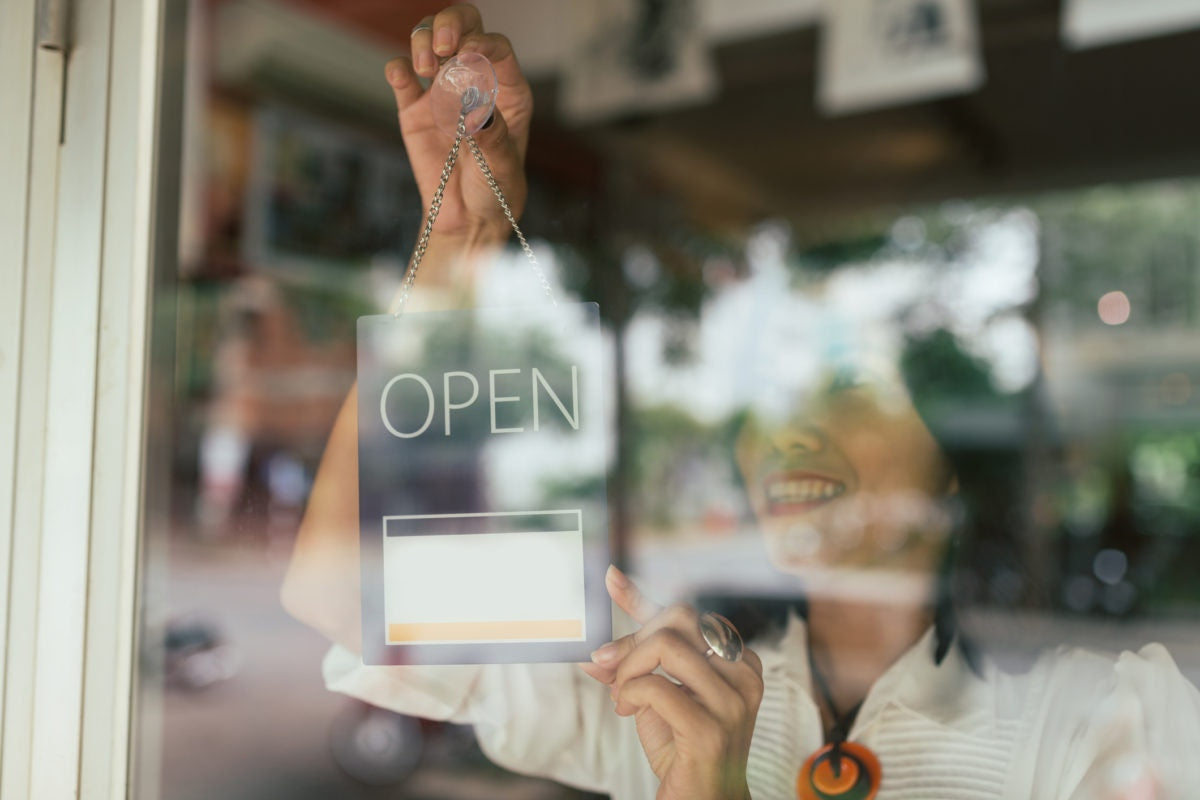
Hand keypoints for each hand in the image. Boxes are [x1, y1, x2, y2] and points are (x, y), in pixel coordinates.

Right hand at [385, 5, 531, 247]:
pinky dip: (397, 68)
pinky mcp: (413, 109)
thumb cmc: (496, 192)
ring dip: (423, 41)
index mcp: (507, 90)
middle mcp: (475, 81)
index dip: (482, 42)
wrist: (467, 220)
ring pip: (430, 42)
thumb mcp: (503, 167)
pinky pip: (401, 77)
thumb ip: (492, 136)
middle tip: (444, 45)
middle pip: (464, 27)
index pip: (497, 48)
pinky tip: (402, 76)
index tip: (467, 54)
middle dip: (451, 23)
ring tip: (425, 68)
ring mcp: (442, 92)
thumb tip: (475, 105)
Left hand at [580, 566, 764, 799]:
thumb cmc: (684, 749)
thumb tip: (595, 652)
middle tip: (611, 667)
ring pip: (665, 645)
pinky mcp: (710, 729)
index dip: (642, 596)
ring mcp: (732, 702)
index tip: (610, 578)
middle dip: (633, 639)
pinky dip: (630, 693)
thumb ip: (634, 668)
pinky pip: (654, 686)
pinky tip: (627, 711)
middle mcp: (743, 675)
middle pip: (678, 620)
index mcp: (739, 661)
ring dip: (628, 669)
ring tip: (623, 695)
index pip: (688, 614)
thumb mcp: (658, 698)